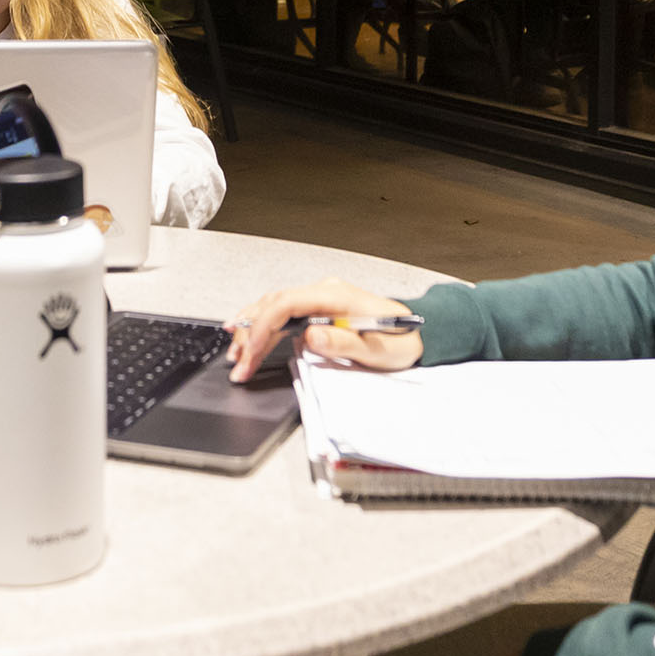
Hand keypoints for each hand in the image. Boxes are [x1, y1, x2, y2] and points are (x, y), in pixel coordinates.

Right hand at [226, 280, 423, 379]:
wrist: (418, 333)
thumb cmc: (401, 340)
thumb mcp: (377, 350)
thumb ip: (343, 341)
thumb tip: (311, 335)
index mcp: (337, 297)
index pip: (287, 304)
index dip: (263, 328)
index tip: (251, 354)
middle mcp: (325, 292)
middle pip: (274, 304)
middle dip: (251, 334)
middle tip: (238, 363)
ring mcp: (320, 298)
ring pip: (274, 305)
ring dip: (252, 328)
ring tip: (235, 352)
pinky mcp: (318, 308)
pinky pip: (283, 311)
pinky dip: (263, 324)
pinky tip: (248, 333)